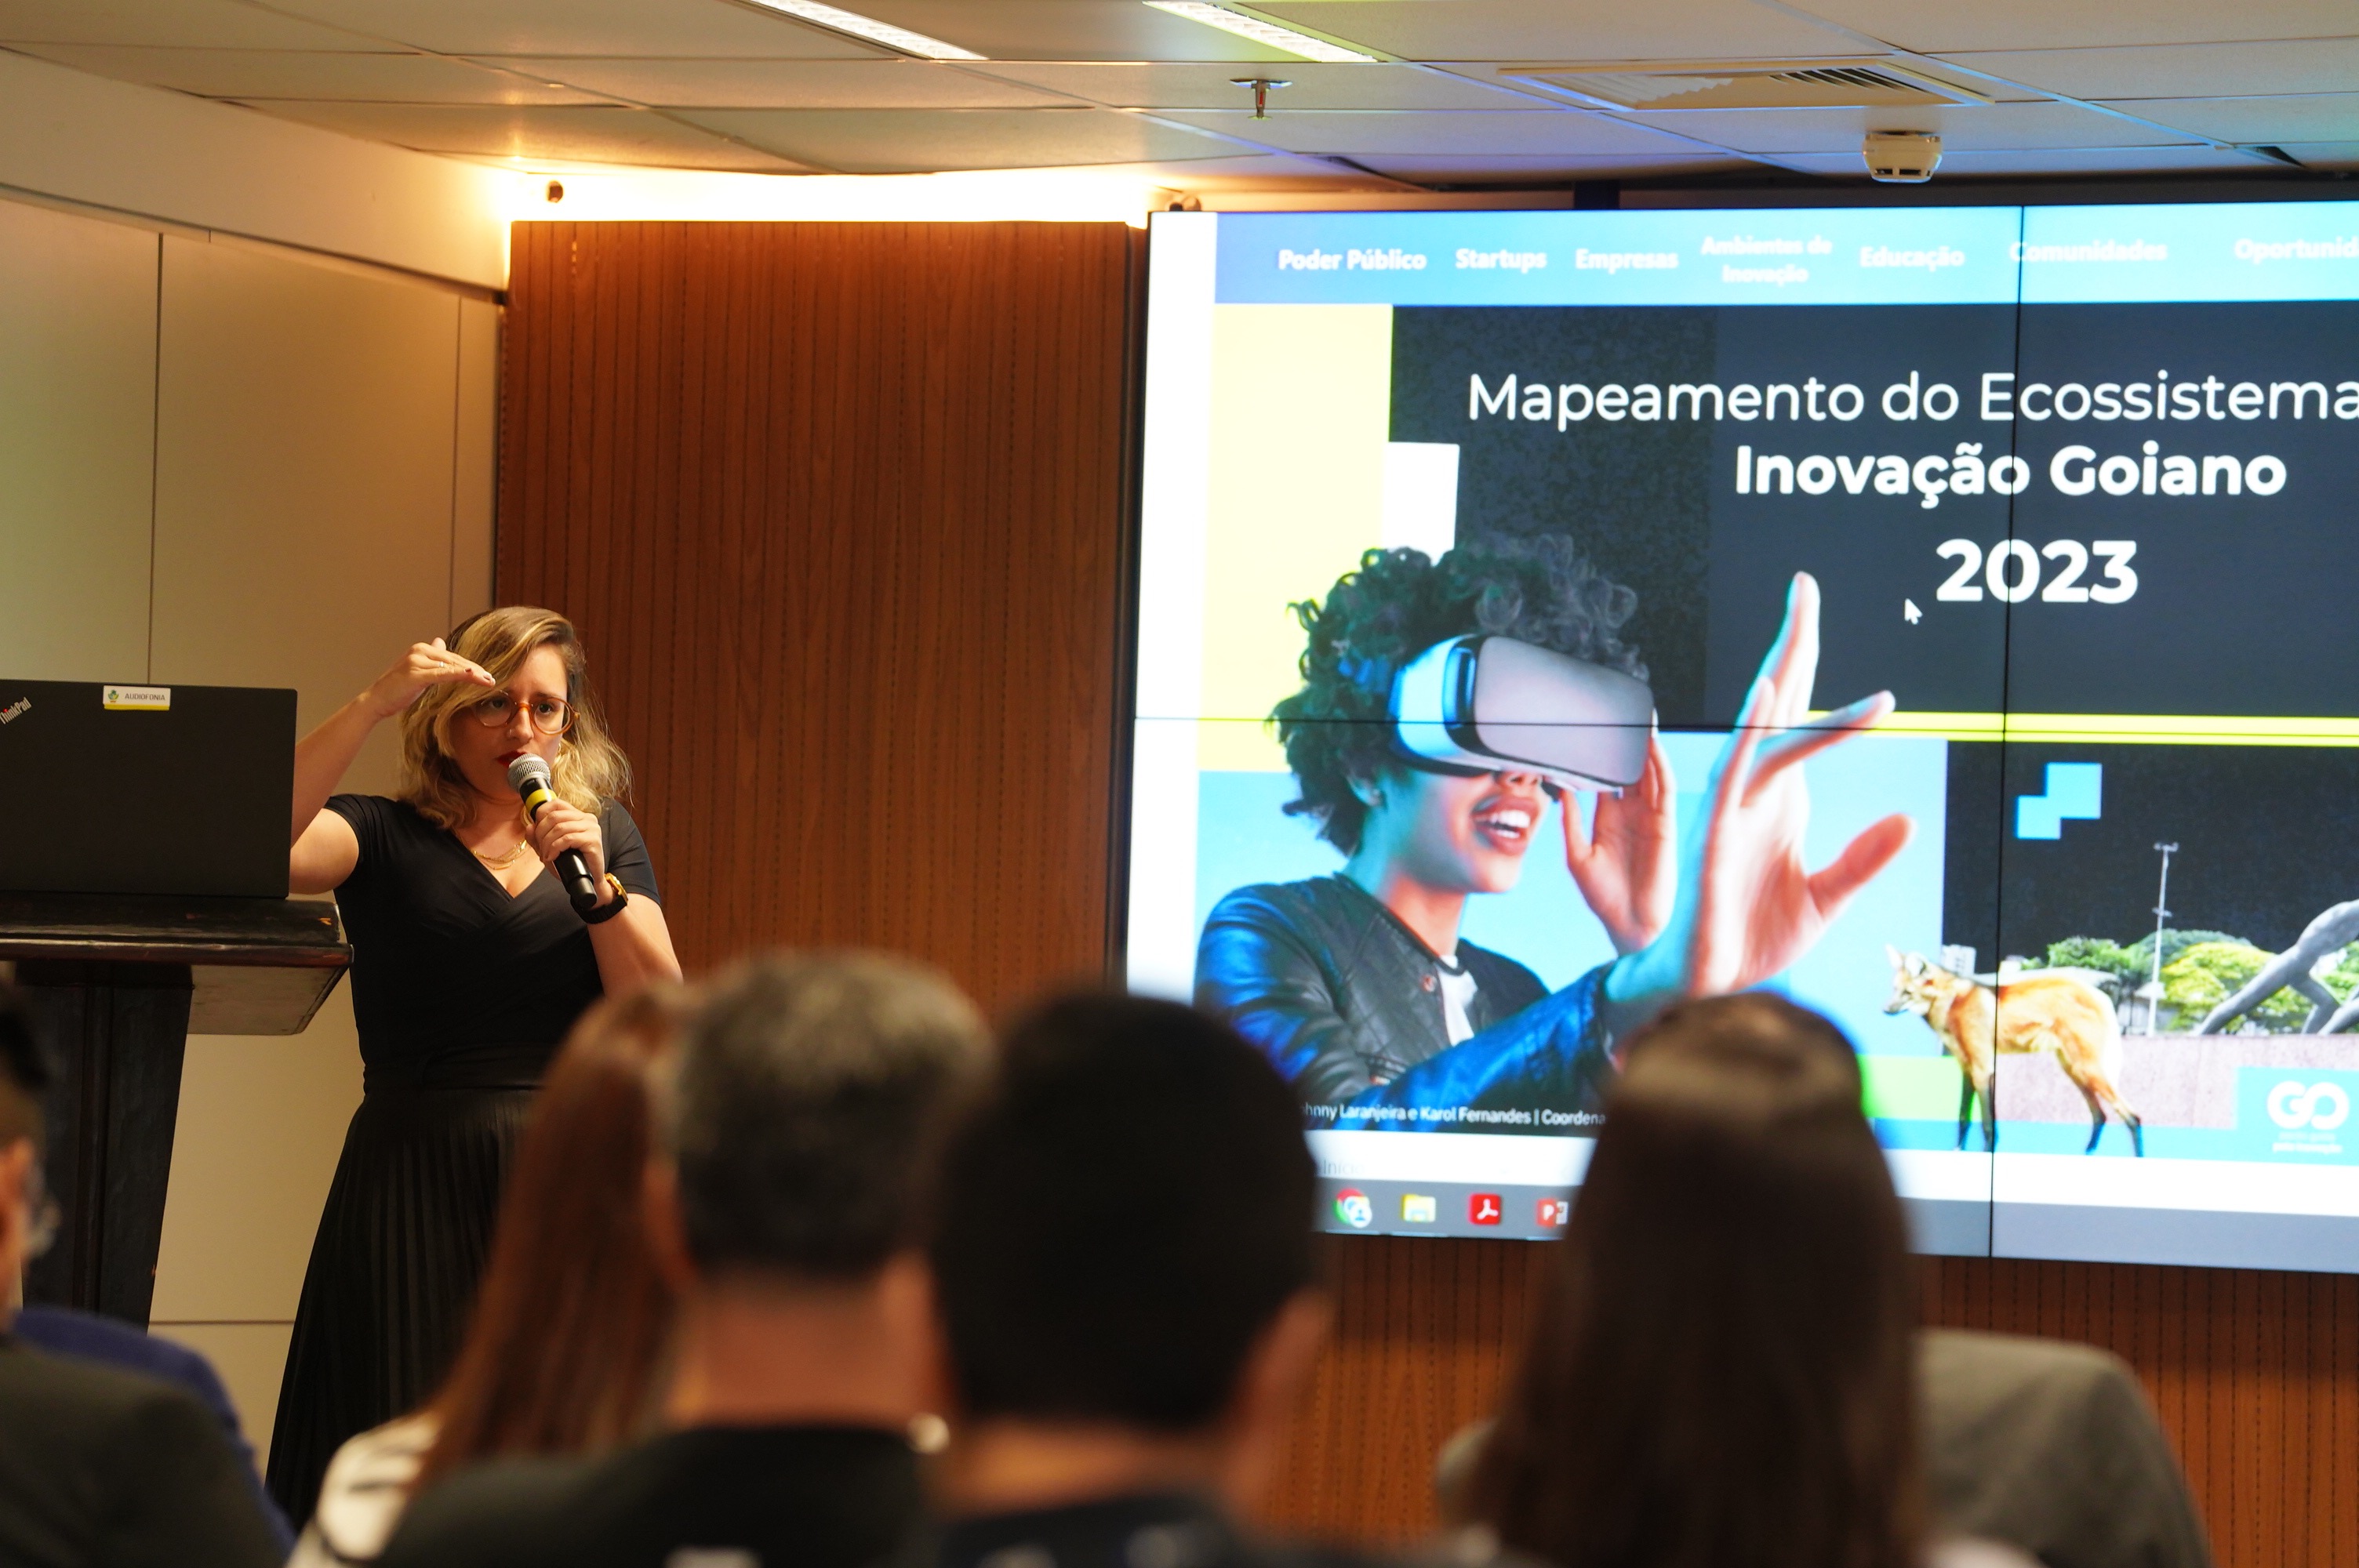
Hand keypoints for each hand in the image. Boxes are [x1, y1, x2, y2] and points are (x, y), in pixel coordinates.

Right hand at [363, 637, 494, 719]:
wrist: (376, 700)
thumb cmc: (397, 689)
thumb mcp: (417, 670)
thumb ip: (431, 657)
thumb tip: (440, 641)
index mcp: (421, 649)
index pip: (452, 657)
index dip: (470, 666)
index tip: (486, 674)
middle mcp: (419, 650)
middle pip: (455, 660)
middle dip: (475, 670)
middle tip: (492, 679)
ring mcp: (416, 660)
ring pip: (451, 666)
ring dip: (473, 674)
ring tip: (488, 681)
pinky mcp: (416, 674)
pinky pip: (443, 673)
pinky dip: (460, 674)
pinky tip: (472, 676)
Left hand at [528, 798, 608, 893]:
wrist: (590, 880)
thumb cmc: (572, 863)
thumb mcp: (550, 848)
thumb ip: (538, 838)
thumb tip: (529, 826)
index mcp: (578, 816)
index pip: (556, 803)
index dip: (541, 814)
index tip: (536, 831)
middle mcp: (587, 818)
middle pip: (554, 816)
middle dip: (541, 834)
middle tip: (540, 849)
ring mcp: (592, 828)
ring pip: (559, 828)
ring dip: (546, 844)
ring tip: (546, 856)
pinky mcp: (593, 840)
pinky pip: (567, 839)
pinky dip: (554, 848)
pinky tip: (552, 857)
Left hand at [1563, 733, 1674, 954]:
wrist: (1631, 928)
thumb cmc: (1604, 898)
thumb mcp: (1578, 856)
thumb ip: (1571, 821)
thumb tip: (1559, 788)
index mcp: (1608, 819)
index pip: (1605, 777)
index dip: (1599, 754)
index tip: (1588, 729)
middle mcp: (1631, 814)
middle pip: (1630, 768)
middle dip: (1627, 743)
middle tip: (1619, 712)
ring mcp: (1650, 818)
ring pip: (1649, 773)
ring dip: (1645, 747)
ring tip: (1640, 719)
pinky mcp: (1665, 825)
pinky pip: (1662, 790)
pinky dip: (1658, 767)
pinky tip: (1651, 748)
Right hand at [1609, 573, 1913, 1020]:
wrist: (1709, 988)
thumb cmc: (1755, 939)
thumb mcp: (1826, 899)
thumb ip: (1863, 859)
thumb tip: (1907, 819)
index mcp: (1776, 796)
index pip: (1799, 718)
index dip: (1808, 665)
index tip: (1813, 609)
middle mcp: (1751, 792)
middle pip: (1774, 705)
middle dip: (1791, 644)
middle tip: (1805, 585)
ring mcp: (1730, 813)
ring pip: (1757, 738)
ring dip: (1779, 689)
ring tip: (1797, 638)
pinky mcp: (1716, 841)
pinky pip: (1732, 779)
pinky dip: (1749, 739)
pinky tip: (1766, 702)